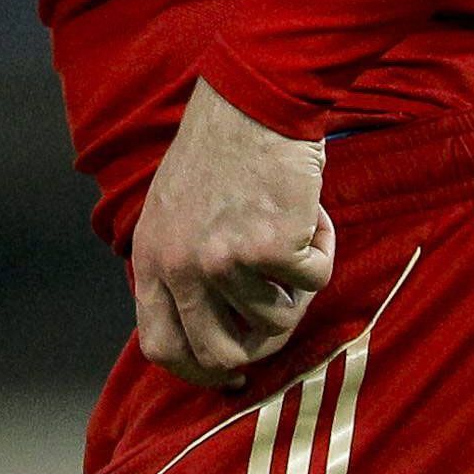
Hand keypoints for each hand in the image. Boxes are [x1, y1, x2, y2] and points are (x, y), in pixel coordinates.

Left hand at [129, 77, 334, 389]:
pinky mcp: (272, 247)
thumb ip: (181, 268)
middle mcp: (181, 266)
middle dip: (260, 348)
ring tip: (297, 236)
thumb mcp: (174, 211)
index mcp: (150, 258)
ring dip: (297, 288)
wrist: (257, 97)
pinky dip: (323, 251)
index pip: (161, 347)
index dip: (198, 372)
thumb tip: (211, 336)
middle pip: (220, 355)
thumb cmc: (224, 147)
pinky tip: (313, 213)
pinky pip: (314, 281)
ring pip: (277, 321)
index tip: (231, 376)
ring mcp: (225, 260)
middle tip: (283, 321)